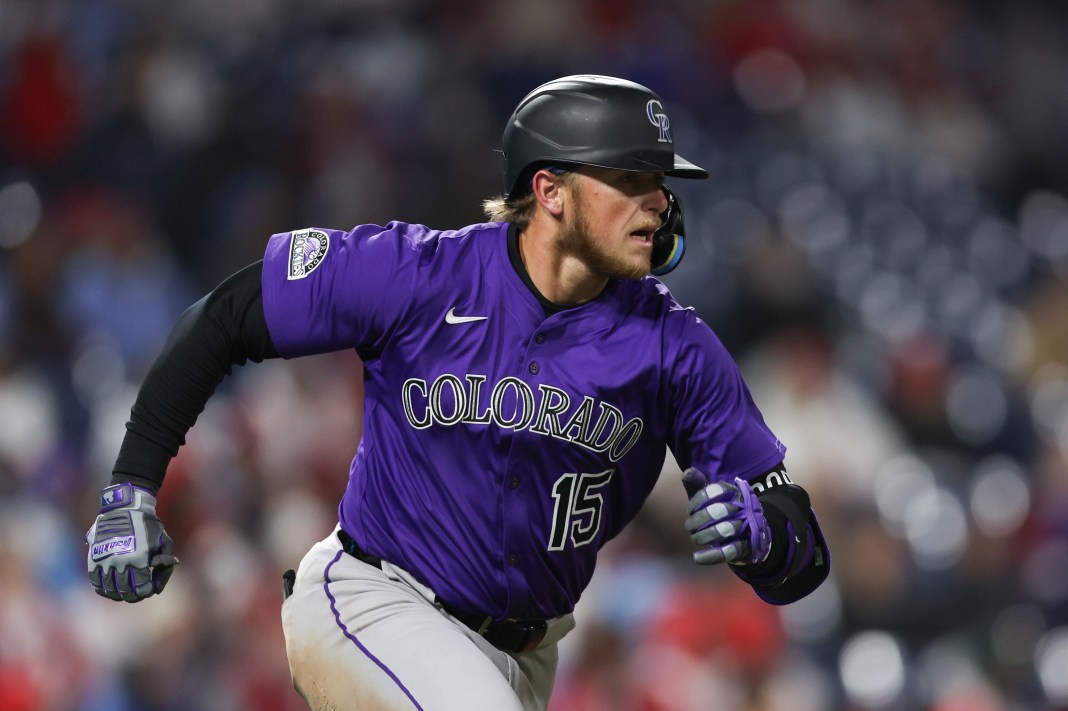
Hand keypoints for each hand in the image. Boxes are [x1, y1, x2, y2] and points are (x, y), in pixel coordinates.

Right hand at [86, 483, 177, 601]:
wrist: (125, 508)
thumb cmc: (149, 526)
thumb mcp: (164, 543)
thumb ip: (165, 566)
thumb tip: (157, 589)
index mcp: (139, 559)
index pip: (141, 588)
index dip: (147, 592)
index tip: (149, 589)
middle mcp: (120, 562)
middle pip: (125, 591)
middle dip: (134, 595)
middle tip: (138, 592)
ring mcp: (105, 560)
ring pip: (109, 590)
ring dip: (119, 594)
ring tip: (125, 592)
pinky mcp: (94, 558)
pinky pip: (95, 582)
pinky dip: (103, 589)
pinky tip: (110, 589)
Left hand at [682, 468, 771, 565]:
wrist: (746, 532)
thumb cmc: (720, 510)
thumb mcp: (708, 497)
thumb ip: (697, 485)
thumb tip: (687, 473)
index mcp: (733, 492)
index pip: (715, 490)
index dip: (698, 501)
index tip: (690, 510)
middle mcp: (742, 507)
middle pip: (719, 510)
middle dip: (700, 519)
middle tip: (690, 526)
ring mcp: (745, 527)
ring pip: (725, 529)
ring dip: (705, 536)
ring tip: (695, 538)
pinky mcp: (744, 547)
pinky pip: (728, 552)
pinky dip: (710, 556)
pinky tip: (696, 557)